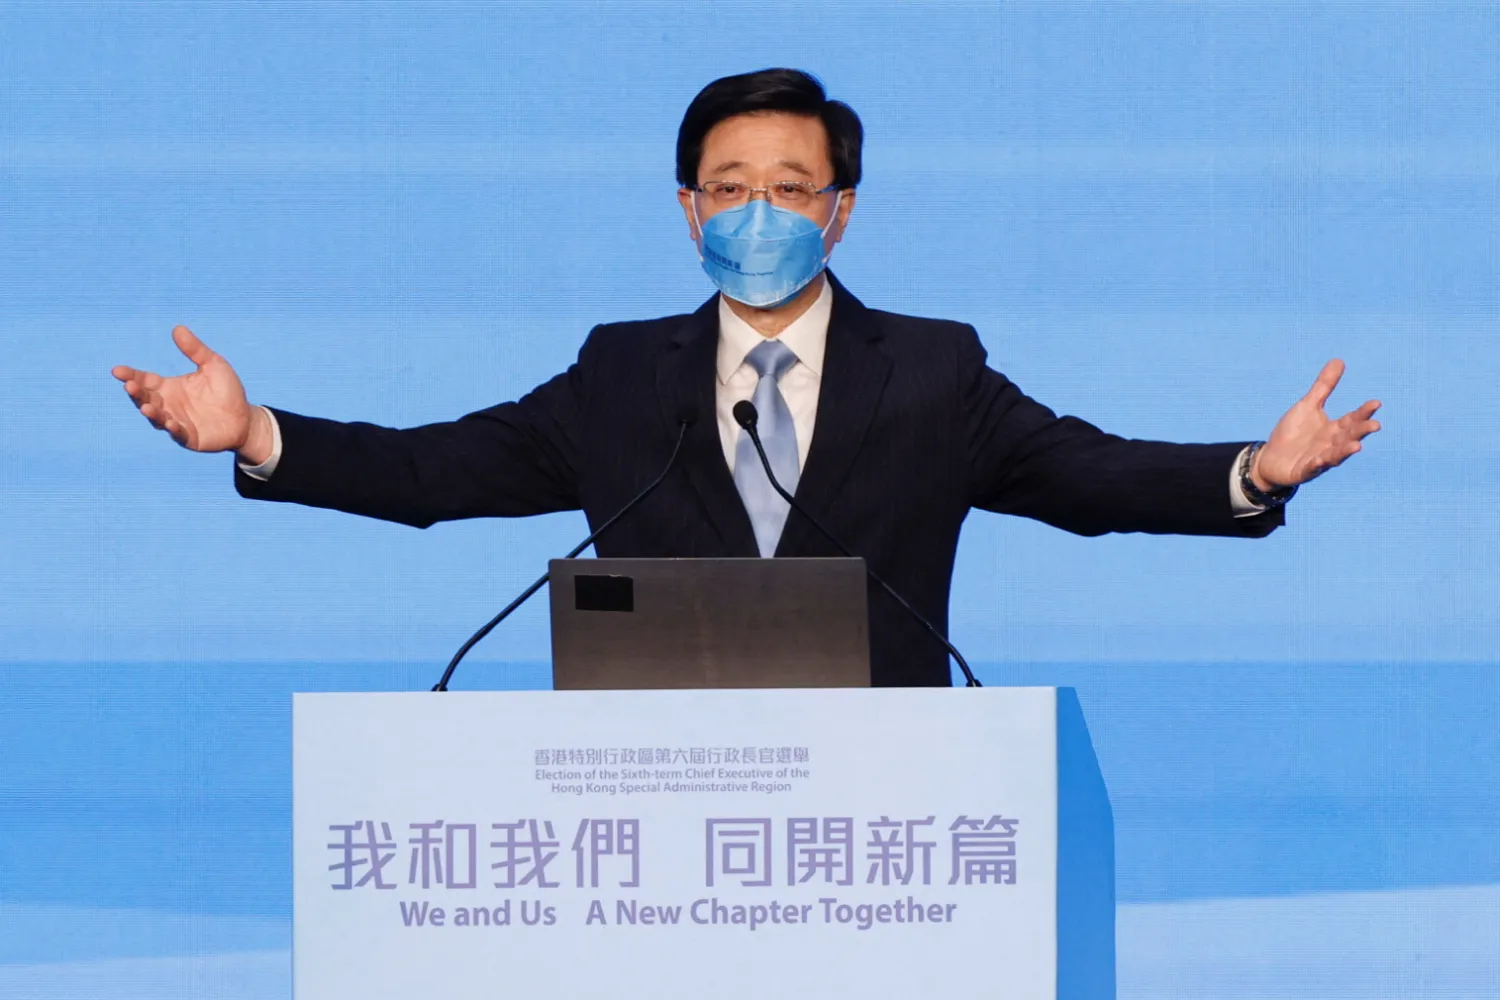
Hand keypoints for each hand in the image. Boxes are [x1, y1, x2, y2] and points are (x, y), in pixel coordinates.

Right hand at [112, 325, 272, 461]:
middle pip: (145, 398)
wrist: (245, 418)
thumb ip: (195, 350)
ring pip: (157, 418)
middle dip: (136, 393)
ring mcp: (176, 421)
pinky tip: (170, 422)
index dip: (131, 375)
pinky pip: (178, 434)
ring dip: (151, 413)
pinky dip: (173, 428)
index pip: (145, 379)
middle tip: (129, 385)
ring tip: (146, 407)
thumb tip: (178, 328)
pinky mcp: (189, 437)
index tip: (117, 370)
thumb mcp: (213, 365)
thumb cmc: (227, 391)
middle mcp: (168, 404)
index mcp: (169, 386)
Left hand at [1253, 359, 1380, 489]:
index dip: (1364, 412)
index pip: (1352, 419)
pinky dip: (1317, 465)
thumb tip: (1339, 360)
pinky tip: (1319, 460)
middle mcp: (1331, 444)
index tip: (1376, 403)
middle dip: (1361, 432)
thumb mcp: (1307, 406)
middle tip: (1375, 425)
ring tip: (1357, 446)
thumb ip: (1324, 386)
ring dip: (1345, 451)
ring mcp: (1319, 459)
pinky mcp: (1304, 470)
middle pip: (1349, 437)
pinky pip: (1311, 468)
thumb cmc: (1293, 432)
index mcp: (1334, 429)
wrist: (1270, 458)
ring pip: (1336, 456)